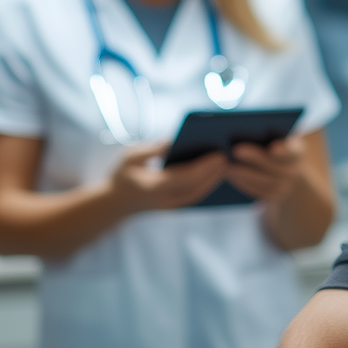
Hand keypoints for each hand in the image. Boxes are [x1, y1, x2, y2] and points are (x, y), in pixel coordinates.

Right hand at [108, 140, 228, 213]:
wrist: (115, 203)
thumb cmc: (121, 175)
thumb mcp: (130, 156)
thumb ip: (153, 149)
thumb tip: (176, 140)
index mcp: (152, 187)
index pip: (184, 178)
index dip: (204, 167)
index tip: (219, 155)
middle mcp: (164, 200)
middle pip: (197, 187)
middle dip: (215, 172)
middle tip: (232, 155)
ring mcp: (171, 206)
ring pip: (199, 193)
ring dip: (215, 179)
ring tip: (229, 161)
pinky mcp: (175, 207)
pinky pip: (196, 195)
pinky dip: (209, 184)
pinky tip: (219, 171)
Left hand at [225, 136, 306, 205]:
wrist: (285, 172)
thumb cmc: (273, 145)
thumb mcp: (276, 138)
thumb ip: (266, 132)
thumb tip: (242, 125)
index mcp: (296, 151)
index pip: (292, 151)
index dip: (284, 150)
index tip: (273, 148)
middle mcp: (293, 170)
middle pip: (274, 166)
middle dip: (254, 158)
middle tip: (235, 149)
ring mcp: (285, 186)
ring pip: (265, 182)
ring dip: (245, 173)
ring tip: (228, 165)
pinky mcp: (273, 197)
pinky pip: (258, 192)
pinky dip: (243, 183)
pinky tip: (229, 175)